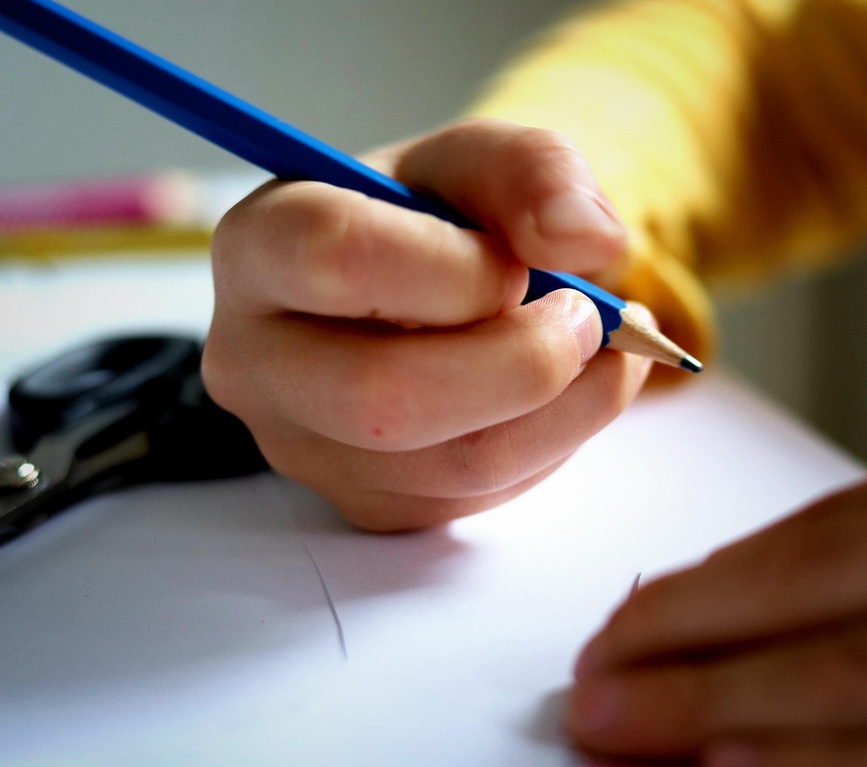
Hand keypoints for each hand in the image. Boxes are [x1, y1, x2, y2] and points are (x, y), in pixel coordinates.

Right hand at [203, 119, 651, 529]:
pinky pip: (480, 495)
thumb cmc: (423, 220)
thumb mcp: (470, 161)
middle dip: (522, 363)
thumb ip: (532, 170)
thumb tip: (590, 240)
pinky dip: (554, 442)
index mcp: (258, 248)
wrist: (400, 293)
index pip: (337, 258)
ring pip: (451, 465)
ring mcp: (306, 450)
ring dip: (566, 409)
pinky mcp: (367, 504)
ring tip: (609, 349)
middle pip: (383, 399)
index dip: (455, 267)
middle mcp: (258, 363)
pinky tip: (569, 391)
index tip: (520, 263)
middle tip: (589, 319)